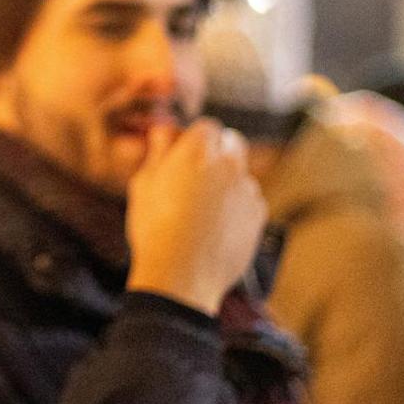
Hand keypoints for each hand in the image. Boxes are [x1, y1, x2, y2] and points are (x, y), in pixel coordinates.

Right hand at [124, 119, 267, 314]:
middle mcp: (230, 163)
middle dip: (218, 152)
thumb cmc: (156, 229)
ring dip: (228, 182)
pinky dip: (237, 207)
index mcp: (198, 149)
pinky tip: (215, 227)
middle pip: (231, 143)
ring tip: (202, 211)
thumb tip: (165, 131)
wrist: (182, 276)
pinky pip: (249, 201)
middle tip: (195, 177)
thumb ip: (158, 151)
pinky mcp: (259, 215)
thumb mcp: (143, 184)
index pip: (206, 127)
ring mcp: (248, 189)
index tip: (182, 155)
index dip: (193, 139)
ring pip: (241, 174)